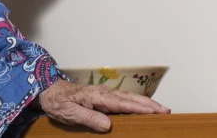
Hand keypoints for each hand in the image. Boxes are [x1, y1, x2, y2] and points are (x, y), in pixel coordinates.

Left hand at [35, 80, 169, 131]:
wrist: (49, 91)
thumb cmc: (58, 102)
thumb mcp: (70, 113)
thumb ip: (89, 118)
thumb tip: (109, 125)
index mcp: (98, 96)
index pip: (124, 103)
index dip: (141, 108)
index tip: (156, 112)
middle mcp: (104, 93)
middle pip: (132, 99)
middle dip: (150, 104)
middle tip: (167, 111)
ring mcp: (104, 94)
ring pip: (129, 98)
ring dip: (146, 103)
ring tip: (161, 109)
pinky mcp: (103, 97)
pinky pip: (123, 100)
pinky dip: (137, 103)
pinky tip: (143, 108)